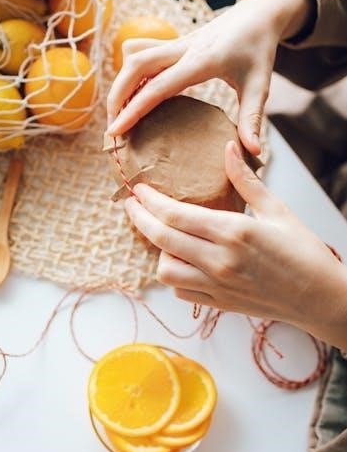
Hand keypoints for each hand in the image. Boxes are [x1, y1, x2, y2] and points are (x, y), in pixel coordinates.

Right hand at [108, 0, 312, 154]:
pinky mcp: (173, 44)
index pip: (157, 86)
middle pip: (134, 66)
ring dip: (120, 84)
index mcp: (201, 60)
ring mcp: (175, 43)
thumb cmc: (260, 49)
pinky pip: (142, 55)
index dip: (133, 109)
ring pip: (134, 57)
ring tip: (117, 115)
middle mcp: (182, 48)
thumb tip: (253, 154)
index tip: (116, 131)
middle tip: (112, 128)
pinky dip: (131, 76)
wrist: (259, 13)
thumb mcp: (260, 85)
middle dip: (116, 96)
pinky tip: (132, 96)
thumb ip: (253, 119)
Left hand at [124, 142, 346, 350]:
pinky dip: (174, 274)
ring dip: (158, 251)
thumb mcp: (277, 209)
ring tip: (165, 235)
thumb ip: (245, 180)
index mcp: (234, 232)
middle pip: (161, 239)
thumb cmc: (304, 252)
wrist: (321, 298)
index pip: (175, 215)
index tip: (138, 189)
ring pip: (165, 270)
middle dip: (139, 219)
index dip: (149, 201)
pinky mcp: (219, 304)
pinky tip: (182, 259)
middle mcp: (220, 261)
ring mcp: (217, 286)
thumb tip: (228, 147)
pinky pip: (180, 290)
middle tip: (131, 205)